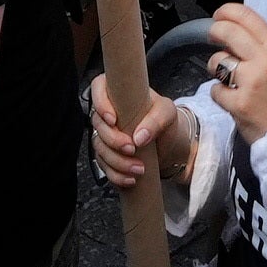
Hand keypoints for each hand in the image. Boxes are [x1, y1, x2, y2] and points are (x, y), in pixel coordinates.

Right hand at [92, 66, 197, 195]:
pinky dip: (116, 175)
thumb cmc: (165, 119)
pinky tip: (131, 179)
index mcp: (119, 93)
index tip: (113, 120)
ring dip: (117, 161)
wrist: (169, 143)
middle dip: (113, 140)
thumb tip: (139, 137)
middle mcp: (108, 112)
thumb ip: (156, 119)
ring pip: (99, 147)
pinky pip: (104, 166)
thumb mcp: (167, 112)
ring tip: (139, 169)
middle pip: (97, 123)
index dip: (101, 103)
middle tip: (132, 149)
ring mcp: (106, 134)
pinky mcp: (107, 155)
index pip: (98, 87)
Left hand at [202, 3, 266, 137]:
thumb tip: (236, 29)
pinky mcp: (239, 103)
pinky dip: (219, 94)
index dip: (227, 11)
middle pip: (227, 31)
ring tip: (226, 77)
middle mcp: (264, 60)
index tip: (219, 15)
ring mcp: (251, 81)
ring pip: (217, 60)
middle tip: (213, 37)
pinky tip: (231, 98)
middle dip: (214, 32)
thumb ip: (262, 46)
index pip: (247, 16)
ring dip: (215, 68)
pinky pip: (215, 90)